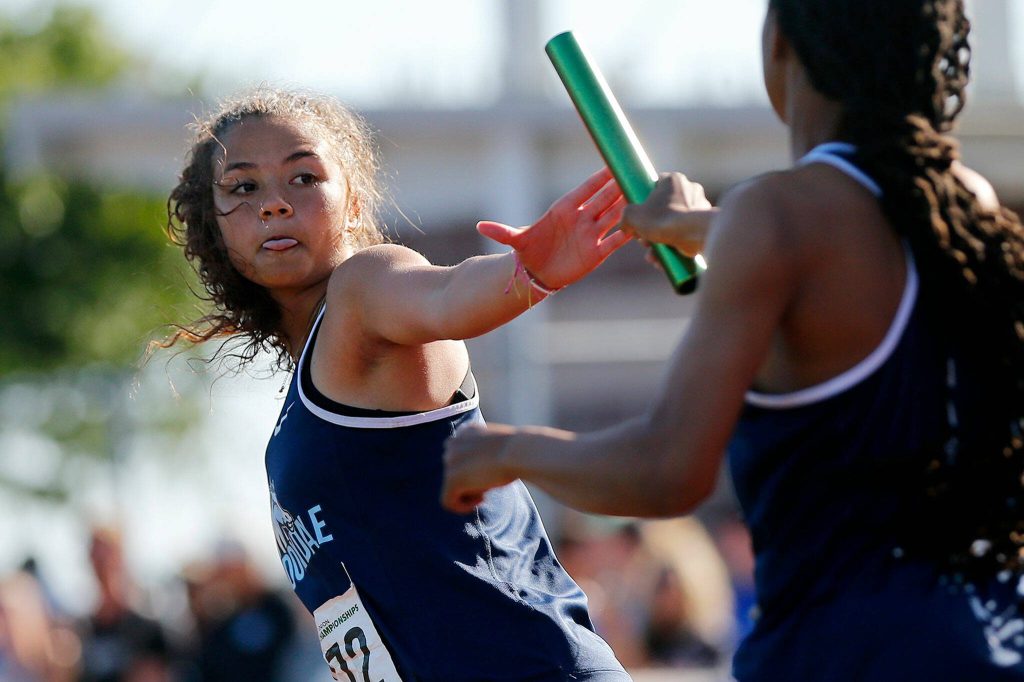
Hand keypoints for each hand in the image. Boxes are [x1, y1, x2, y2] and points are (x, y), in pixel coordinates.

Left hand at [441, 422, 519, 513]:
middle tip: (489, 484)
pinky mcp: (452, 478)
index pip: (459, 456)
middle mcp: (453, 443)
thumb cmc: (519, 451)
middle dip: (470, 481)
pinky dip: (462, 507)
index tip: (489, 474)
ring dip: (469, 493)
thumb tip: (477, 472)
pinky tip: (482, 500)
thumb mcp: (499, 446)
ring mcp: (450, 460)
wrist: (519, 452)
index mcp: (465, 432)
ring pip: (451, 486)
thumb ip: (483, 454)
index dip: (473, 470)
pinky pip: (448, 501)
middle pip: (454, 471)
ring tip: (487, 491)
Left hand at [476, 168, 629, 288]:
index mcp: (563, 209)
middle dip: (619, 186)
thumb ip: (502, 232)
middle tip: (635, 172)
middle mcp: (581, 218)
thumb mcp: (515, 241)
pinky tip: (642, 225)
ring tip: (645, 194)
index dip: (599, 177)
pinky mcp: (597, 252)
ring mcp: (591, 234)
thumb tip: (481, 226)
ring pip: (614, 216)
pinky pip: (616, 240)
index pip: (586, 189)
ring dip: (628, 205)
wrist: (537, 274)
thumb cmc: (528, 251)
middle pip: (604, 199)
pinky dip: (628, 233)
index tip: (613, 163)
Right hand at [620, 172, 713, 255]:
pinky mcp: (705, 223)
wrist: (690, 233)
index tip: (639, 219)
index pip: (656, 186)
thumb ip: (626, 216)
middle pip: (664, 209)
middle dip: (652, 228)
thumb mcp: (632, 216)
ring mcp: (700, 206)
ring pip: (675, 224)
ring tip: (653, 256)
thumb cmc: (660, 219)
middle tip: (644, 241)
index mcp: (673, 180)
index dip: (644, 203)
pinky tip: (664, 261)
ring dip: (661, 241)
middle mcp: (690, 189)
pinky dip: (675, 247)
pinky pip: (686, 234)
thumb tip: (626, 225)